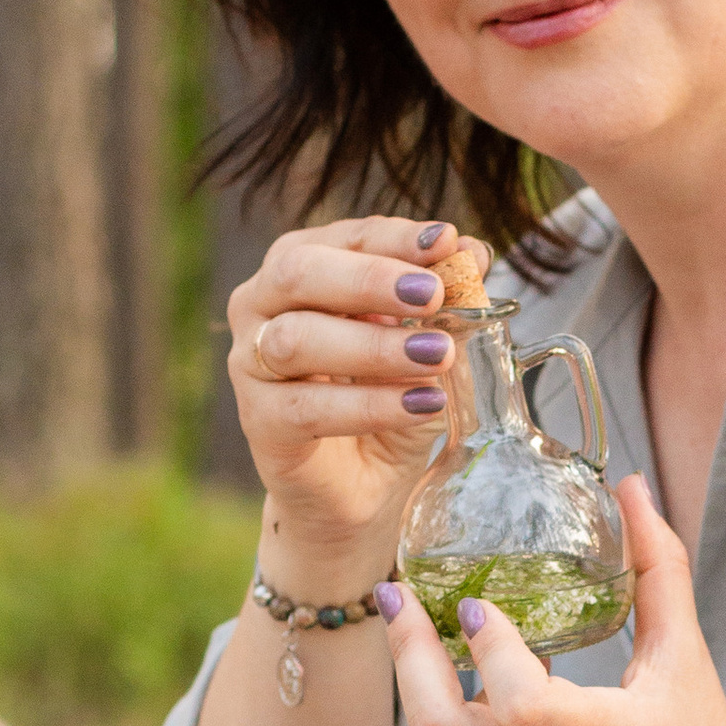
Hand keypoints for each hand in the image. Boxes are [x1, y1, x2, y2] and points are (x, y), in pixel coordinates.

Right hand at [226, 216, 489, 568]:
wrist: (363, 488)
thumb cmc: (390, 399)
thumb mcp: (430, 345)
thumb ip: (448, 301)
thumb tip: (474, 252)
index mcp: (304, 270)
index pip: (345, 237)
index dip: (394, 237)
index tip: (445, 242)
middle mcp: (262, 306)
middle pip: (298, 272)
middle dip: (369, 279)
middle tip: (432, 295)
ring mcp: (251, 363)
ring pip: (296, 339)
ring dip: (373, 345)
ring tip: (437, 356)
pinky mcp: (259, 422)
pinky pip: (306, 406)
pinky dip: (370, 404)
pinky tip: (421, 404)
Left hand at [377, 476, 725, 725]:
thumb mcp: (688, 661)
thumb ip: (657, 570)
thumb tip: (634, 489)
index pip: (519, 700)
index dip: (487, 648)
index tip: (475, 603)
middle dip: (408, 656)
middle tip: (396, 599)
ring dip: (429, 691)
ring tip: (426, 637)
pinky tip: (470, 697)